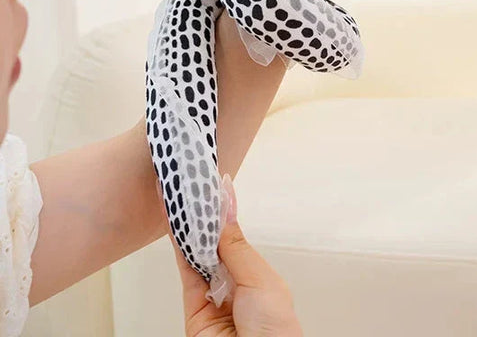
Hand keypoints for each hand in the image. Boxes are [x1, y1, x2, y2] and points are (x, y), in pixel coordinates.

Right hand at [175, 176, 302, 336]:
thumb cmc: (276, 331)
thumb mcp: (261, 282)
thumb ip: (237, 249)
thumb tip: (226, 212)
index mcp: (257, 275)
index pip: (235, 237)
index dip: (225, 210)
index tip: (216, 183)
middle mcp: (233, 282)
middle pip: (213, 241)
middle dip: (203, 214)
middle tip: (192, 181)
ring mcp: (211, 294)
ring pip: (195, 252)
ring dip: (188, 223)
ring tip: (181, 191)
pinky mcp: (191, 308)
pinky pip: (184, 270)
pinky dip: (178, 244)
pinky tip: (175, 220)